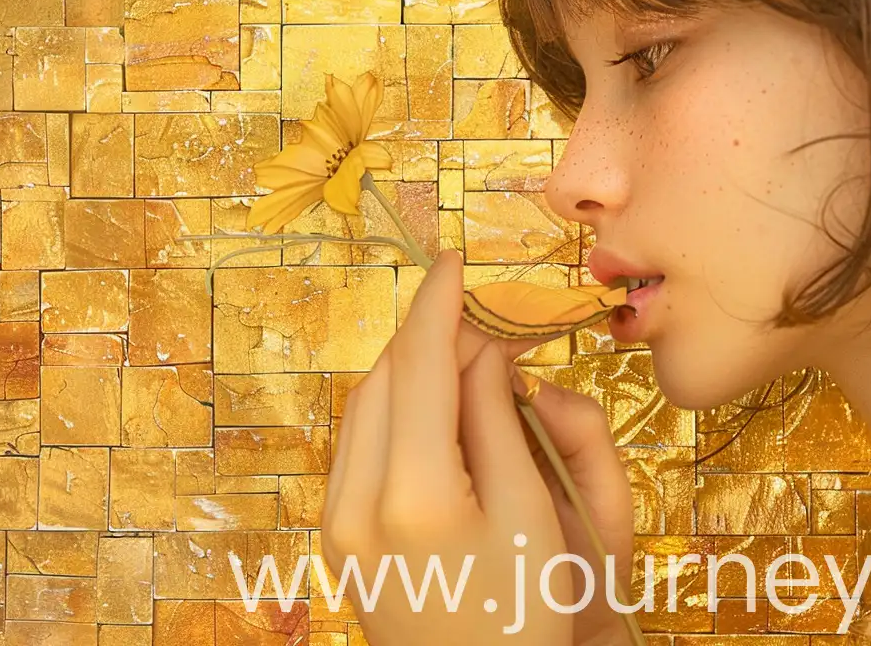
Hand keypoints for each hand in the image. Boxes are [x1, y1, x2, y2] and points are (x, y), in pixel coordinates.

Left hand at [319, 251, 635, 645]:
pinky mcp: (335, 538)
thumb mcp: (536, 514)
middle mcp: (358, 504)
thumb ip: (501, 422)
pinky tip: (430, 408)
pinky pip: (357, 446)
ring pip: (363, 408)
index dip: (439, 305)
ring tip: (460, 353)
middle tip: (475, 309)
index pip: (420, 366)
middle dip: (426, 335)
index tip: (456, 261)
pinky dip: (392, 411)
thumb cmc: (529, 617)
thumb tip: (482, 350)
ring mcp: (336, 523)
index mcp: (416, 495)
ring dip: (406, 370)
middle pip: (383, 379)